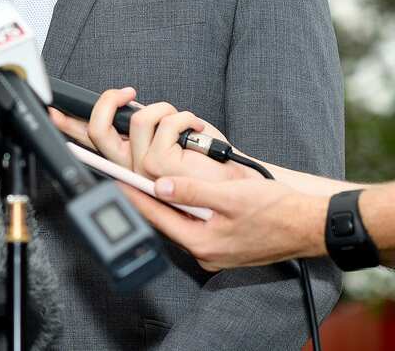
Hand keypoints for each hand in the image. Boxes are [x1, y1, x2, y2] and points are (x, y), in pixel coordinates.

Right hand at [49, 87, 241, 182]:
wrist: (236, 183)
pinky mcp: (158, 164)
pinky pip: (164, 121)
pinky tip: (197, 128)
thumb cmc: (209, 165)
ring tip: (186, 121)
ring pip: (137, 118)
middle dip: (108, 102)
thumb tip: (126, 111)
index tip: (54, 112)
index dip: (67, 127)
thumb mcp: (171, 143)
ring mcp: (142, 169)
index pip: (90, 144)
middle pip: (98, 130)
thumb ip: (145, 132)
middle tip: (123, 94)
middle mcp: (130, 170)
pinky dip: (185, 116)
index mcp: (129, 165)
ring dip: (167, 110)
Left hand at [121, 176, 327, 269]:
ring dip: (165, 202)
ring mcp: (215, 251)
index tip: (115, 181)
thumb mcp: (231, 196)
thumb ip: (193, 192)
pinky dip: (184, 208)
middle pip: (165, 222)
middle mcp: (206, 252)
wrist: (313, 226)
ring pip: (179, 223)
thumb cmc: (278, 210)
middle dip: (146, 199)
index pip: (157, 218)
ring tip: (146, 180)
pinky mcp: (225, 245)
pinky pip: (195, 225)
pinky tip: (178, 193)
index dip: (135, 197)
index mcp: (204, 244)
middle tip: (125, 176)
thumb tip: (160, 186)